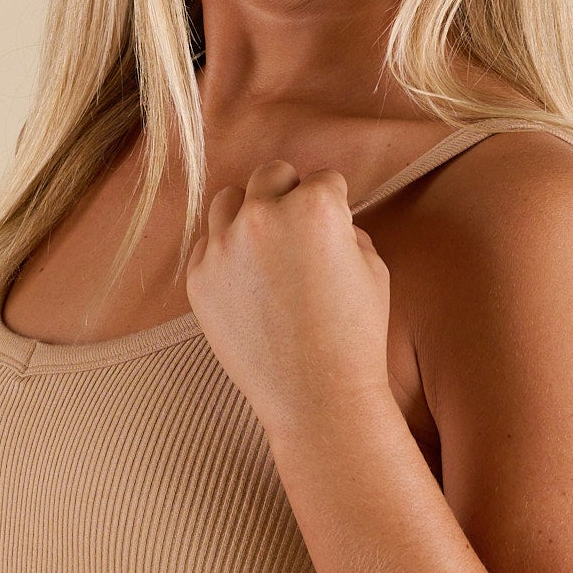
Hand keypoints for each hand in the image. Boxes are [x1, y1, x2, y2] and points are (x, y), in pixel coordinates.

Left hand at [181, 160, 392, 434]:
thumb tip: (325, 217)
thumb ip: (345, 228)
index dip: (335, 202)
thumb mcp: (373, 267)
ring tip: (268, 247)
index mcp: (314, 207)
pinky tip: (248, 281)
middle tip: (300, 228)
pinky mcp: (198, 278)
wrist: (317, 396)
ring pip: (229, 200)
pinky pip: (207, 244)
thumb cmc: (355, 334)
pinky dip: (226, 252)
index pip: (323, 179)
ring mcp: (223, 247)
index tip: (335, 227)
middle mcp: (262, 216)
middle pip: (271, 175)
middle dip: (289, 194)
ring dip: (250, 213)